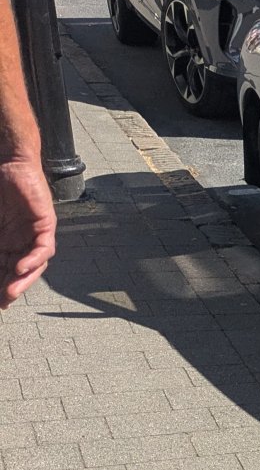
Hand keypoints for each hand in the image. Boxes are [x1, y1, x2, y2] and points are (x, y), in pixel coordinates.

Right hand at [0, 157, 54, 307]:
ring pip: (34, 264)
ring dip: (24, 279)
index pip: (3, 270)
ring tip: (11, 292)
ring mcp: (34, 233)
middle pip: (18, 272)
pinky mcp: (45, 223)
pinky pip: (44, 247)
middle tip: (1, 303)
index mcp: (4, 243)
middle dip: (9, 288)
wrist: (9, 166)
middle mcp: (20, 242)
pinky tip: (21, 267)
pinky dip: (34, 258)